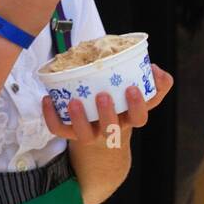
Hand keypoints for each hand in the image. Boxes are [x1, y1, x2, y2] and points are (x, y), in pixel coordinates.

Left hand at [41, 65, 173, 143]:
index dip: (137, 106)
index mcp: (129, 119)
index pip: (139, 118)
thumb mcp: (141, 97)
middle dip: (107, 113)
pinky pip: (59, 130)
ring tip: (74, 101)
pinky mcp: (70, 134)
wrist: (101, 135)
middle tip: (103, 95)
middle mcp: (110, 130)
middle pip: (111, 129)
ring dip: (79, 118)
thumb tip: (154, 68)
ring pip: (84, 134)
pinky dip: (51, 116)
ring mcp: (89, 133)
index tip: (132, 89)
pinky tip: (48, 99)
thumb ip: (155, 83)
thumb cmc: (122, 107)